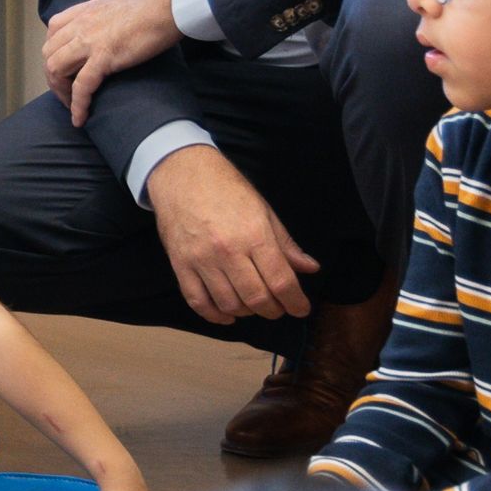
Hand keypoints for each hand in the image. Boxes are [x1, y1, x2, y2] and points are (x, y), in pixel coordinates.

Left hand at [41, 0, 184, 125]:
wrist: (170, 0)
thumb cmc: (156, 0)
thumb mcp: (122, 2)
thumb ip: (111, 12)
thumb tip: (119, 14)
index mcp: (84, 10)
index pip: (53, 32)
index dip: (54, 53)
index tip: (65, 68)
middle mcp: (80, 24)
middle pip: (49, 54)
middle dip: (54, 77)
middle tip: (67, 93)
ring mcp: (89, 40)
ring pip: (56, 69)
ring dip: (61, 92)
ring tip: (73, 106)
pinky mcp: (104, 56)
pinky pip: (81, 86)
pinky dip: (78, 105)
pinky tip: (80, 119)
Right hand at [147, 146, 318, 324]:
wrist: (182, 174)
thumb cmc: (227, 190)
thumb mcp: (264, 211)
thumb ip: (286, 244)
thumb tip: (310, 268)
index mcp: (255, 235)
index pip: (281, 281)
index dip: (295, 302)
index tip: (301, 309)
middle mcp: (228, 251)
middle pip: (257, 298)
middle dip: (273, 310)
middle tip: (279, 308)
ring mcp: (202, 260)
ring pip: (229, 304)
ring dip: (247, 313)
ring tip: (254, 306)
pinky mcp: (180, 265)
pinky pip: (198, 301)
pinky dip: (214, 315)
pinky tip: (227, 315)